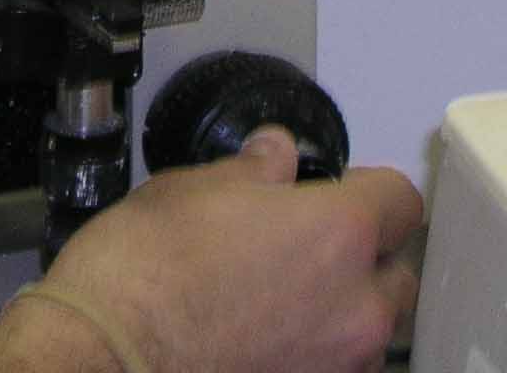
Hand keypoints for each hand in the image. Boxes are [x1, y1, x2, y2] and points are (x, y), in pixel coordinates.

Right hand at [0, 126, 423, 372]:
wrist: (106, 356)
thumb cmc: (141, 274)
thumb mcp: (188, 190)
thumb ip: (250, 171)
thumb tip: (273, 155)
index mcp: (337, 233)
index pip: (400, 199)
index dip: (369, 186)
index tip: (341, 185)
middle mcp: (357, 306)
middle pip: (397, 271)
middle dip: (364, 253)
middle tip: (308, 239)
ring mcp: (339, 363)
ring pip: (371, 327)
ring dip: (343, 306)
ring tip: (281, 291)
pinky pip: (337, 364)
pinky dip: (316, 347)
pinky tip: (266, 331)